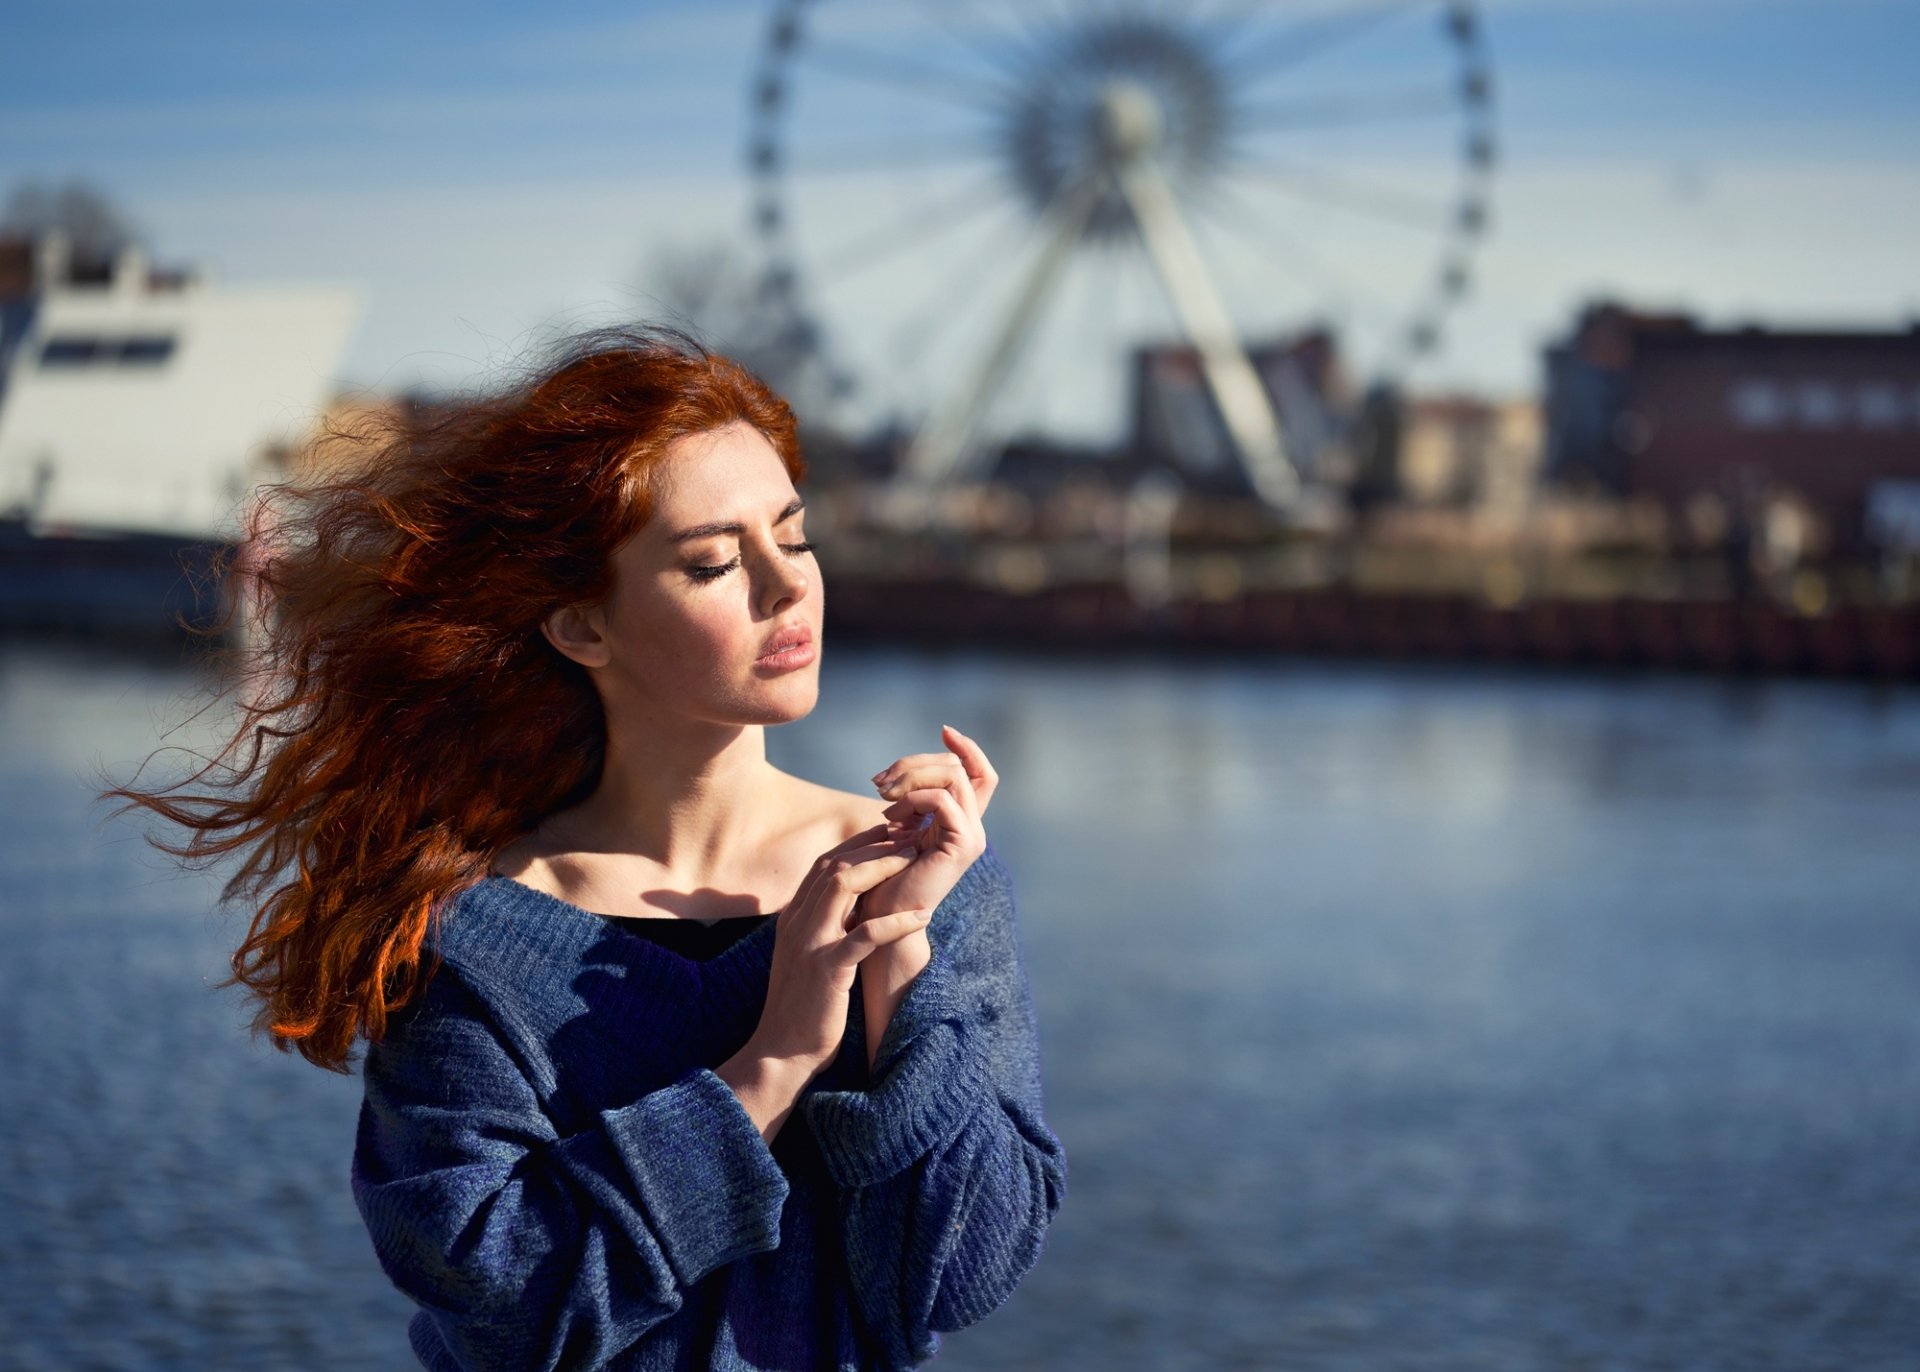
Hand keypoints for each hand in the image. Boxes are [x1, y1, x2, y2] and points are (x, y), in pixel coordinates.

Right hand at [745, 823, 932, 1074]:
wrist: (781, 1053)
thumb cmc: (803, 1008)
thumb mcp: (810, 957)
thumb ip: (826, 928)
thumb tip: (859, 907)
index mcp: (793, 918)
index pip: (825, 865)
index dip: (859, 844)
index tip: (890, 833)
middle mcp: (797, 923)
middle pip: (835, 866)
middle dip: (874, 846)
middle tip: (909, 836)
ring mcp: (809, 944)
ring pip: (844, 887)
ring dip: (882, 868)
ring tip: (914, 859)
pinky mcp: (827, 970)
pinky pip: (865, 936)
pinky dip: (895, 922)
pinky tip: (923, 914)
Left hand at [860, 723, 996, 929]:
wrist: (882, 922)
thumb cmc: (881, 879)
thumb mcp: (896, 831)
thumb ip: (909, 803)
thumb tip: (899, 774)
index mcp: (960, 822)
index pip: (980, 773)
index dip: (967, 747)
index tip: (944, 729)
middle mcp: (972, 827)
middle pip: (958, 767)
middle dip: (915, 763)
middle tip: (879, 780)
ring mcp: (971, 837)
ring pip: (952, 776)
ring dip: (911, 776)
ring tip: (880, 794)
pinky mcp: (962, 846)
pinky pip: (943, 800)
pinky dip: (914, 798)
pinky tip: (890, 815)